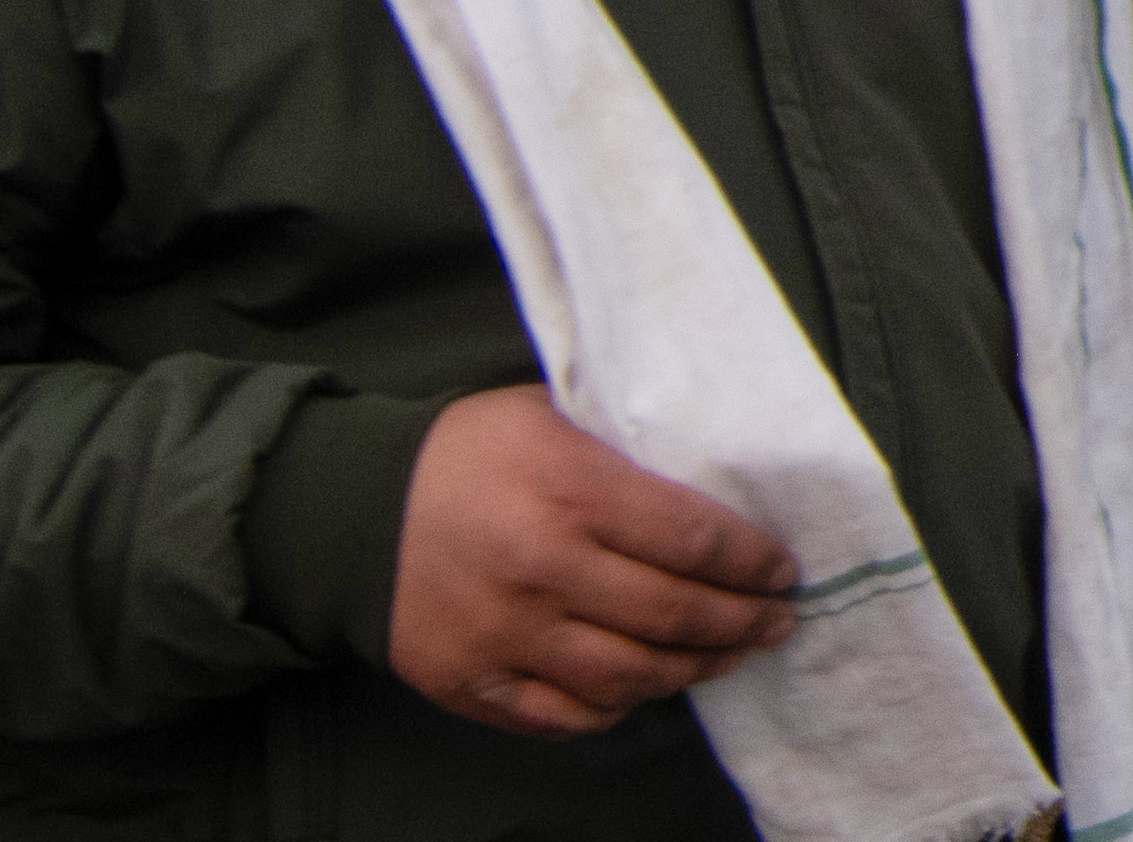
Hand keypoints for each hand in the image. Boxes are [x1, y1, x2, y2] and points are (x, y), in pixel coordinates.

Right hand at [383, 387, 798, 735]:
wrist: (348, 509)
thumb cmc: (471, 451)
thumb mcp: (555, 416)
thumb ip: (630, 449)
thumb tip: (720, 477)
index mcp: (573, 492)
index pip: (695, 540)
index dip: (752, 563)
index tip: (784, 571)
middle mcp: (543, 570)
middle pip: (672, 615)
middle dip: (740, 623)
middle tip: (776, 622)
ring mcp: (503, 635)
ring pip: (626, 676)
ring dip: (691, 671)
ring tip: (728, 657)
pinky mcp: (468, 682)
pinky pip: (561, 717)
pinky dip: (613, 709)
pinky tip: (643, 689)